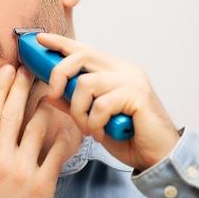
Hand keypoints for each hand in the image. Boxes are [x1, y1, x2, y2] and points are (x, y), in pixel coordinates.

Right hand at [0, 64, 70, 197]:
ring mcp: (23, 171)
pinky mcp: (42, 185)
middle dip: (22, 87)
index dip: (0, 88)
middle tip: (30, 70)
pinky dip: (63, 138)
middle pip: (14, 114)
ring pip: (37, 129)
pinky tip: (67, 126)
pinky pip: (56, 155)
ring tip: (50, 94)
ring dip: (45, 108)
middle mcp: (0, 158)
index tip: (7, 70)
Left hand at [37, 33, 179, 171]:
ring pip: (86, 83)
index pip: (84, 49)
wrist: (158, 158)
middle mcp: (125, 70)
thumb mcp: (93, 118)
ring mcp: (133, 80)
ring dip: (79, 110)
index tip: (40, 39)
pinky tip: (101, 133)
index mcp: (114, 71)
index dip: (60, 43)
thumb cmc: (128, 138)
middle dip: (58, 74)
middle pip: (81, 56)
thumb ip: (75, 103)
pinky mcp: (139, 94)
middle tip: (52, 95)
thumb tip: (51, 93)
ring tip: (88, 127)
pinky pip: (101, 104)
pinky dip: (94, 123)